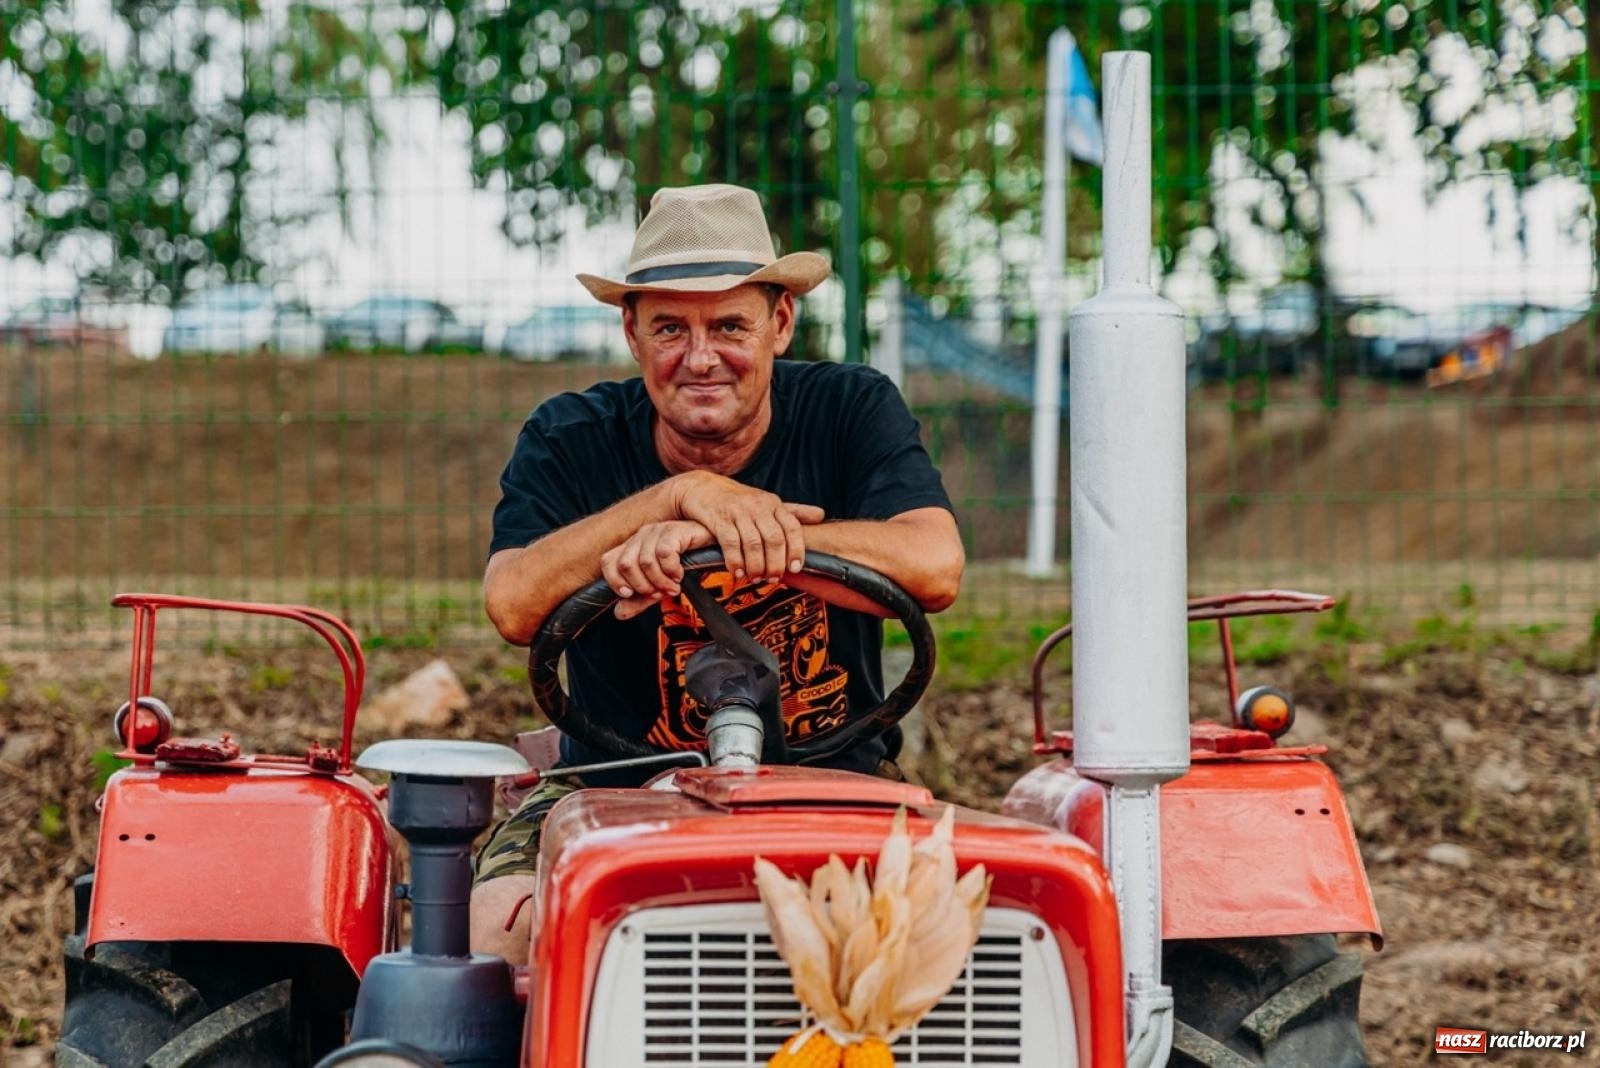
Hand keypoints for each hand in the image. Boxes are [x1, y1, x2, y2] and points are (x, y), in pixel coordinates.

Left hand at [602, 520, 713, 620]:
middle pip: (626, 564)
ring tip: (673, 587)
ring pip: (646, 561)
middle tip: (659, 593)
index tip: (630, 594)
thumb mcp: (658, 587)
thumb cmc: (686, 564)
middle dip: (643, 586)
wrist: (714, 548)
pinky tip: (680, 574)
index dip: (615, 581)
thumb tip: (619, 613)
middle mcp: (641, 536)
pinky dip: (672, 570)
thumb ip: (639, 600)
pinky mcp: (674, 530)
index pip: (609, 561)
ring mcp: (657, 530)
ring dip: (660, 581)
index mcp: (633, 546)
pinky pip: (665, 554)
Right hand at [669, 471, 825, 581]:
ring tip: (755, 578)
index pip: (792, 527)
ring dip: (756, 566)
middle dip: (776, 563)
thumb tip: (821, 515)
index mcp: (773, 503)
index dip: (797, 550)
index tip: (796, 568)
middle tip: (773, 578)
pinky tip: (737, 572)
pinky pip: (731, 544)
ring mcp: (738, 511)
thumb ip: (792, 511)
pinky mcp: (718, 519)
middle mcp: (757, 506)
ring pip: (754, 544)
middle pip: (774, 539)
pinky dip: (736, 562)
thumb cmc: (736, 500)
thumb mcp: (766, 502)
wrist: (700, 488)